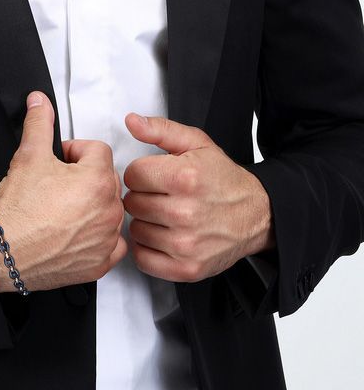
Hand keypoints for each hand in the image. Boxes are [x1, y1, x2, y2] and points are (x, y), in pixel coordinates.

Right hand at [0, 91, 127, 292]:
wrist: (1, 251)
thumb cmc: (16, 211)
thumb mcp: (28, 156)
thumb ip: (39, 123)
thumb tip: (39, 102)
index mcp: (96, 180)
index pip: (98, 151)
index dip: (75, 152)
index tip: (59, 161)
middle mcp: (108, 210)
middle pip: (106, 180)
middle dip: (84, 178)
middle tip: (57, 185)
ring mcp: (106, 239)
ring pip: (110, 210)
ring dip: (94, 207)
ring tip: (64, 210)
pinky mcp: (100, 262)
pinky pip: (113, 244)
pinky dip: (100, 239)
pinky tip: (78, 234)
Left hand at [122, 113, 274, 282]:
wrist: (257, 215)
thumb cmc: (223, 179)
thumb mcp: (197, 144)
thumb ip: (161, 130)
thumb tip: (131, 121)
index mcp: (185, 177)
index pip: (133, 175)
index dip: (143, 174)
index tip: (157, 177)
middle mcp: (185, 212)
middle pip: (132, 203)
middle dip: (144, 197)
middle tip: (163, 196)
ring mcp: (186, 244)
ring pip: (135, 230)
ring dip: (146, 223)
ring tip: (166, 216)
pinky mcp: (186, 268)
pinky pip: (143, 259)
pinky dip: (149, 249)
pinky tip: (164, 236)